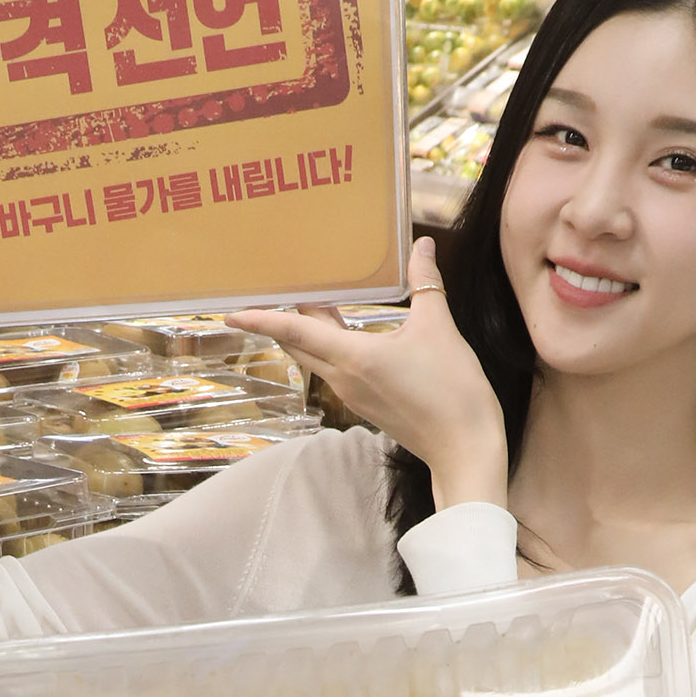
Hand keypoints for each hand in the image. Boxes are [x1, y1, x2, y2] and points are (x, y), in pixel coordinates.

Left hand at [231, 237, 509, 512]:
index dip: (261, 319)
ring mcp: (352, 394)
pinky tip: (340, 329)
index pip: (294, 331)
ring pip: (316, 357)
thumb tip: (422, 247)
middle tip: (266, 293)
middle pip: (298, 343)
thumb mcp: (439, 329)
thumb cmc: (452, 391)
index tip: (231, 314)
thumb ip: (425, 285)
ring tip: (303, 302)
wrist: (465, 449)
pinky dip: (328, 345)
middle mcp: (342, 378)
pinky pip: (335, 368)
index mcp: (352, 357)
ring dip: (305, 331)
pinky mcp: (366, 403)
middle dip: (278, 319)